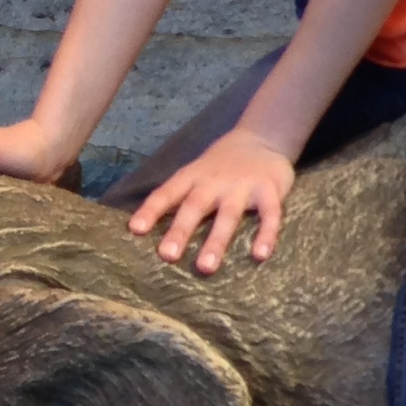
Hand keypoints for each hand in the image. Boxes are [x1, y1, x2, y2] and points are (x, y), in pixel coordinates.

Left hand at [129, 129, 298, 274]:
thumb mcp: (197, 173)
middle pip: (195, 206)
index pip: (168, 193)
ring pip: (228, 215)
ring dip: (216, 241)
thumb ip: (179, 197)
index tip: (135, 230)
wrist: (262, 138)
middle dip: (180, 230)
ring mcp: (243, 185)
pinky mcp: (269, 190)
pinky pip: (269, 215)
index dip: (151, 210)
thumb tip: (147, 229)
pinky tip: (260, 255)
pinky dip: (266, 234)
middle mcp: (215, 181)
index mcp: (193, 177)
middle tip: (167, 255)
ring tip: (206, 267)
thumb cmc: (221, 165)